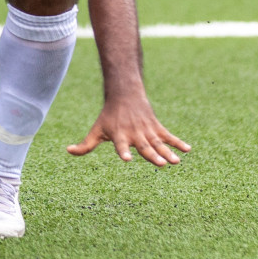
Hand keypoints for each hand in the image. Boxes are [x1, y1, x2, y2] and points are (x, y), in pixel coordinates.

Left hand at [67, 92, 189, 165]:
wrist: (124, 93)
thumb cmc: (108, 116)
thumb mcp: (96, 129)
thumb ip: (85, 144)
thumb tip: (68, 151)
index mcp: (119, 136)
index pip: (120, 146)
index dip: (123, 152)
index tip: (126, 159)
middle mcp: (134, 134)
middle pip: (144, 147)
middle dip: (152, 156)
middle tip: (161, 165)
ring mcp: (147, 130)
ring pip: (158, 143)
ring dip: (168, 152)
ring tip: (177, 162)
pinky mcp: (156, 127)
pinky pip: (168, 136)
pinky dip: (178, 142)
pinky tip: (188, 149)